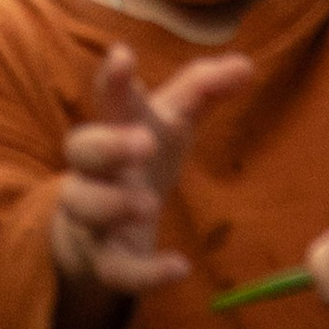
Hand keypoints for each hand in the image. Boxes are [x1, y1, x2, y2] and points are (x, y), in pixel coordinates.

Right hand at [50, 41, 254, 297]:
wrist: (96, 231)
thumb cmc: (140, 160)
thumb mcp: (168, 124)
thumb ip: (202, 91)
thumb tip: (246, 63)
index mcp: (115, 129)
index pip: (110, 101)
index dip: (113, 81)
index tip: (123, 56)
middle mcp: (95, 169)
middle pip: (82, 149)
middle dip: (108, 144)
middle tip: (143, 142)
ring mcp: (94, 216)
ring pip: (85, 206)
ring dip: (113, 203)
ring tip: (148, 203)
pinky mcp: (105, 260)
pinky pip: (115, 269)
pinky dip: (144, 272)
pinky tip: (179, 268)